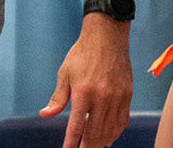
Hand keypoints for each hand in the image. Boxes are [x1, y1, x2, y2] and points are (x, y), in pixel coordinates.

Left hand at [42, 21, 131, 147]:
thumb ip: (58, 98)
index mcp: (83, 92)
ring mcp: (116, 97)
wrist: (106, 37)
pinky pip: (123, 121)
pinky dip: (116, 132)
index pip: (76, 126)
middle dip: (87, 146)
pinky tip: (109, 137)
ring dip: (101, 141)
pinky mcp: (127, 95)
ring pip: (109, 129)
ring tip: (94, 146)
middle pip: (94, 132)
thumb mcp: (65, 73)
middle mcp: (102, 97)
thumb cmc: (82, 54)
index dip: (71, 142)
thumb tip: (45, 114)